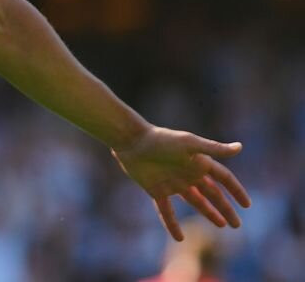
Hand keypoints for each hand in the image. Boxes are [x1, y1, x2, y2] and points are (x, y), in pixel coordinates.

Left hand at [111, 126, 250, 240]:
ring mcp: (173, 183)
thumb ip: (214, 148)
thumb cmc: (161, 139)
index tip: (247, 205)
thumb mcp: (189, 144)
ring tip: (221, 225)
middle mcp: (188, 174)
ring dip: (208, 213)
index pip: (224, 179)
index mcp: (198, 163)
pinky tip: (179, 238)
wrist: (131, 141)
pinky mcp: (156, 190)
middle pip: (212, 194)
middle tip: (236, 225)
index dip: (236, 191)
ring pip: (195, 202)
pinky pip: (166, 211)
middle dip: (225, 208)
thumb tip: (240, 147)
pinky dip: (172, 224)